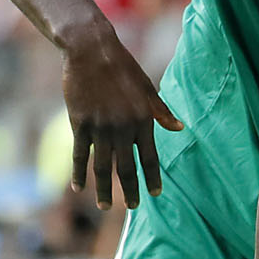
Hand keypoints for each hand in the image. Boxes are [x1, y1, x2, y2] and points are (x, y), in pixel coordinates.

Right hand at [61, 25, 179, 209]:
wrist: (90, 51)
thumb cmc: (122, 67)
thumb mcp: (147, 87)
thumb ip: (161, 111)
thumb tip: (180, 127)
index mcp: (142, 119)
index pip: (150, 157)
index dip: (152, 178)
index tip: (155, 194)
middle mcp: (122, 128)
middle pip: (126, 168)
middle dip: (130, 190)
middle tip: (133, 207)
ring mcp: (100, 128)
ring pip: (102, 167)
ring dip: (104, 190)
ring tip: (105, 206)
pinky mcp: (80, 124)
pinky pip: (80, 155)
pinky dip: (78, 173)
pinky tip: (78, 187)